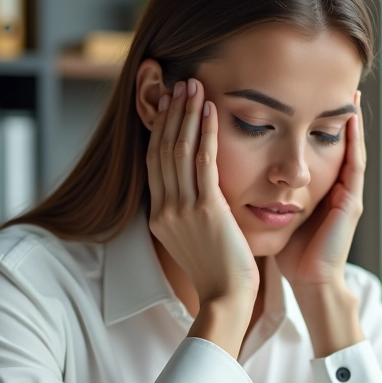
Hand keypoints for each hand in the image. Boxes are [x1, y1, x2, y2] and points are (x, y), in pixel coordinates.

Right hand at [146, 79, 259, 317]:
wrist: (227, 298)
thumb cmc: (219, 273)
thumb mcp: (194, 239)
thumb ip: (190, 212)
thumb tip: (197, 191)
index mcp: (159, 217)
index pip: (154, 162)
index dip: (160, 130)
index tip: (167, 104)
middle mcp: (165, 210)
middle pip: (162, 150)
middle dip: (170, 113)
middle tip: (179, 84)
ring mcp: (182, 209)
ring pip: (179, 150)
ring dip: (187, 114)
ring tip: (194, 86)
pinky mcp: (206, 210)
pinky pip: (203, 162)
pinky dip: (205, 133)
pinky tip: (211, 111)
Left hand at [276, 90, 364, 290]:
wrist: (310, 281)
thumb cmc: (290, 251)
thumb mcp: (275, 211)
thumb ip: (263, 190)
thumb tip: (234, 169)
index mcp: (316, 186)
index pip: (314, 144)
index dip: (310, 119)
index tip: (303, 91)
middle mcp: (335, 185)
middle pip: (335, 142)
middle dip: (335, 113)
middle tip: (335, 80)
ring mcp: (347, 193)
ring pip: (350, 148)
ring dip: (352, 121)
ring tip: (350, 92)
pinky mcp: (352, 202)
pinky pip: (356, 166)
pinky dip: (356, 142)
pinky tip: (353, 122)